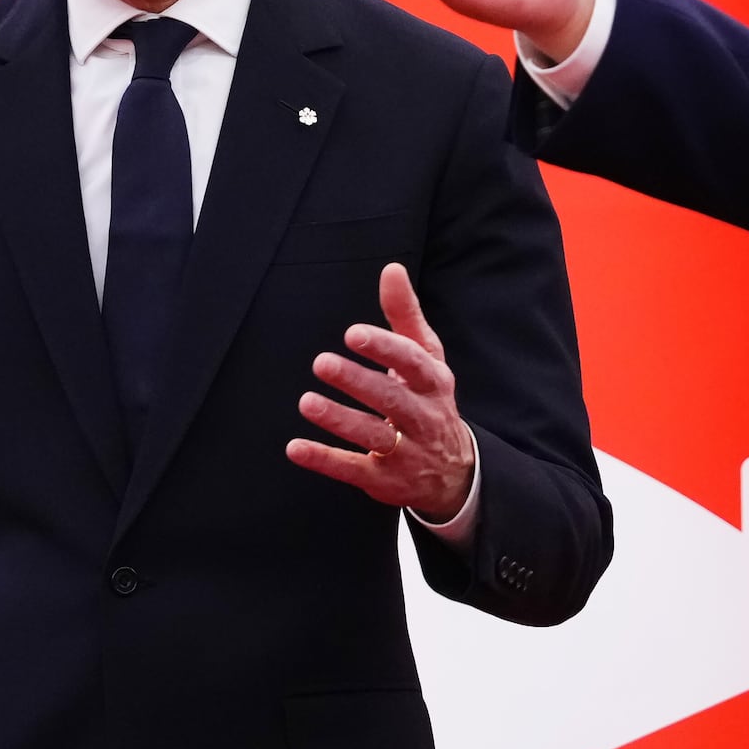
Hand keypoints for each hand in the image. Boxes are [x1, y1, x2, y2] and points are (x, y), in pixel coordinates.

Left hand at [290, 262, 481, 523]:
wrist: (453, 472)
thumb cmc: (429, 399)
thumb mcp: (426, 357)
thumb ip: (405, 314)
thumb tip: (391, 269)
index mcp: (433, 382)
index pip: (412, 362)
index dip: (384, 348)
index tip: (352, 334)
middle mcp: (423, 417)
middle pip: (391, 399)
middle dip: (357, 382)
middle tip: (321, 363)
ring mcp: (406, 452)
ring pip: (373, 436)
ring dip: (339, 419)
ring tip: (306, 402)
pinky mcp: (384, 480)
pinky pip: (353, 470)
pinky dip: (324, 460)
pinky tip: (295, 448)